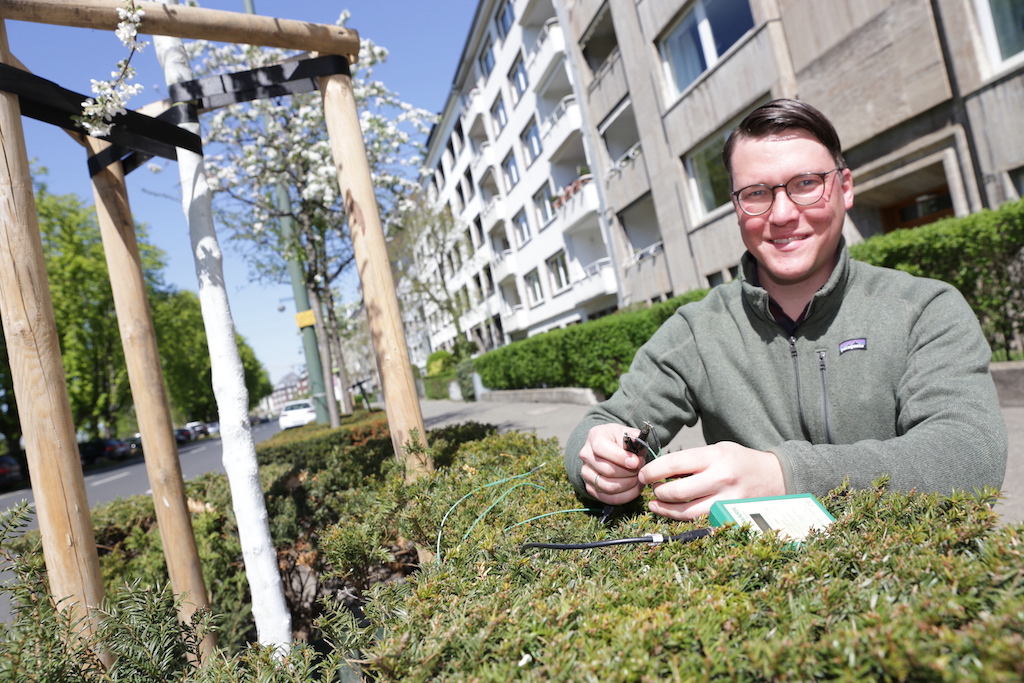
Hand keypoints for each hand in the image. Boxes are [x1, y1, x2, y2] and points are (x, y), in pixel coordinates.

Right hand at [578, 423, 643, 504]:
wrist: (609, 448)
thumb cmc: (620, 441)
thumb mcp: (628, 433)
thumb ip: (636, 438)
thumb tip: (640, 447)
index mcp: (595, 437)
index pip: (601, 448)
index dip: (619, 457)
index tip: (635, 462)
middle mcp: (586, 455)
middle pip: (607, 470)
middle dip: (629, 472)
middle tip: (641, 470)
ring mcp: (586, 473)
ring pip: (608, 486)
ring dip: (628, 485)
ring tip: (638, 478)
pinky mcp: (590, 488)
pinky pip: (609, 498)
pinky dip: (626, 496)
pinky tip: (635, 488)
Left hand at [638, 442, 783, 519]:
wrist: (775, 476)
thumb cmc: (739, 460)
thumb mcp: (717, 450)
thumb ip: (691, 460)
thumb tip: (659, 471)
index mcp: (715, 456)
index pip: (674, 463)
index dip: (652, 471)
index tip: (644, 475)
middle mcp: (721, 478)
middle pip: (676, 491)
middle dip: (657, 492)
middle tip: (652, 489)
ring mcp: (727, 500)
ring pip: (686, 512)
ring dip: (665, 509)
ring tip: (656, 503)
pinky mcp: (731, 516)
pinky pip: (699, 521)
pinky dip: (682, 518)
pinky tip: (673, 512)